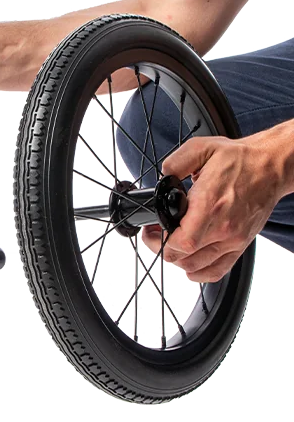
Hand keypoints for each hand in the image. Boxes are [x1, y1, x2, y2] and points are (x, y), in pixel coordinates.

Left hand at [141, 134, 283, 282]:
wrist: (271, 165)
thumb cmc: (240, 158)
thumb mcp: (201, 149)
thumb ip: (174, 164)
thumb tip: (161, 178)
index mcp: (210, 204)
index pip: (182, 241)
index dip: (159, 241)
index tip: (150, 231)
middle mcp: (223, 227)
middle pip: (185, 257)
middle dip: (162, 248)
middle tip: (155, 235)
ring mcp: (233, 239)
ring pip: (197, 267)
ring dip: (177, 259)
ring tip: (169, 244)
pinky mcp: (240, 244)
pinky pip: (217, 271)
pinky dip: (199, 273)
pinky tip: (189, 265)